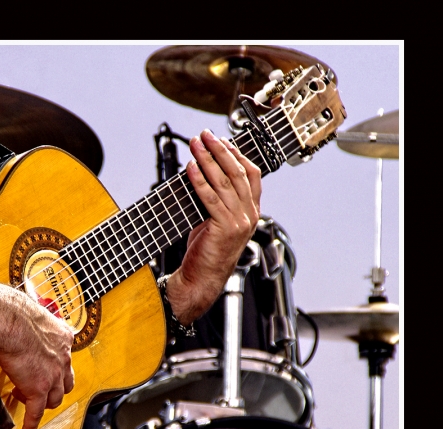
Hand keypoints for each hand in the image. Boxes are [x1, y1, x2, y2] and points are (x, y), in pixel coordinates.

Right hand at [0, 276, 74, 428]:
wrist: (10, 322)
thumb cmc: (14, 312)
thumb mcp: (30, 311)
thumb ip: (26, 316)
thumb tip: (8, 305)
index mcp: (62, 337)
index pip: (65, 356)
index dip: (57, 365)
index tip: (50, 367)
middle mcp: (62, 358)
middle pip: (65, 382)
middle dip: (54, 387)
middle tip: (40, 387)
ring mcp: (52, 376)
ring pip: (54, 399)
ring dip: (42, 402)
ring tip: (27, 400)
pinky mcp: (38, 390)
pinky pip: (35, 413)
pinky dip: (32, 425)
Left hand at [163, 129, 260, 323]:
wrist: (202, 279)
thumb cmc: (206, 251)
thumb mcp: (215, 220)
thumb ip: (216, 200)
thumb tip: (201, 173)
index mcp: (251, 211)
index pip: (252, 175)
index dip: (237, 154)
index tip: (222, 140)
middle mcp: (249, 215)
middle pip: (238, 173)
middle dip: (220, 150)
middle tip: (205, 135)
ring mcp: (240, 221)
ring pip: (225, 182)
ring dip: (208, 159)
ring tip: (196, 144)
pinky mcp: (225, 228)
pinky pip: (211, 198)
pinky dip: (200, 180)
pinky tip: (191, 168)